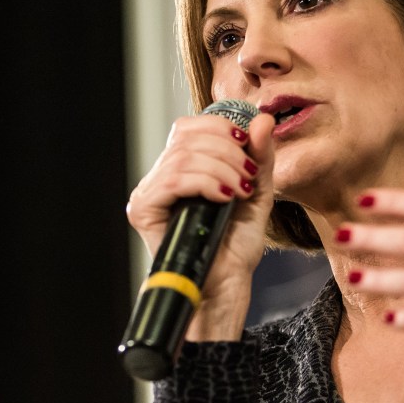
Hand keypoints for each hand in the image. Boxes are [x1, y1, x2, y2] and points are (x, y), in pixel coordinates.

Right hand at [126, 111, 275, 338]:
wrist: (225, 285)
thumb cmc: (235, 246)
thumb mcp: (256, 190)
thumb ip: (260, 156)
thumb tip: (261, 118)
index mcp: (180, 169)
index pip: (191, 127)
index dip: (221, 128)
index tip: (249, 147)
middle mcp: (159, 177)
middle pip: (186, 136)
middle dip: (227, 150)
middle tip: (248, 176)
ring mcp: (148, 193)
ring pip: (182, 157)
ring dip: (221, 169)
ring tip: (240, 191)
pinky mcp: (143, 210)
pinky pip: (172, 180)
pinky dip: (205, 183)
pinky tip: (224, 198)